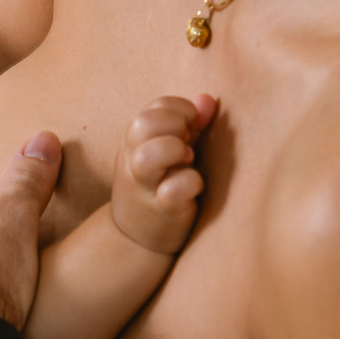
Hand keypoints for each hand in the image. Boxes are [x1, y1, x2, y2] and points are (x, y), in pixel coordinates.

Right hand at [110, 95, 214, 256]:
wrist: (135, 239)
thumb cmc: (159, 186)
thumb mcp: (169, 150)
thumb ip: (189, 124)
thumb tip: (206, 99)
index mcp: (136, 140)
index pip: (156, 106)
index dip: (181, 110)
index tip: (192, 129)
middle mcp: (133, 159)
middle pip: (144, 123)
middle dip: (175, 126)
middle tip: (188, 143)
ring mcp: (144, 186)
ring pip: (148, 156)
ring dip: (175, 152)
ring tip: (187, 161)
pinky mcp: (161, 210)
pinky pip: (173, 190)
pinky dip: (189, 183)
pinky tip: (194, 187)